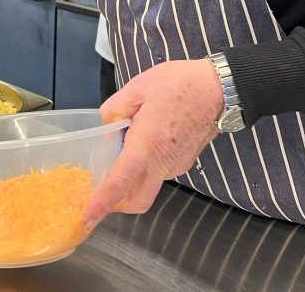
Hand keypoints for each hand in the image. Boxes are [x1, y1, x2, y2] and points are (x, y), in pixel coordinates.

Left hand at [81, 59, 222, 231]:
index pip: (119, 184)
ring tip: (124, 143)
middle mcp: (163, 163)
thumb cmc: (179, 85)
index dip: (101, 205)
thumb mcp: (136, 89)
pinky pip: (159, 173)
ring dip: (131, 179)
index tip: (87, 220)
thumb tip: (107, 132)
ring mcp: (176, 165)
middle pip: (137, 200)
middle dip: (116, 204)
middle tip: (99, 190)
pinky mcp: (184, 162)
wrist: (218, 88)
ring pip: (147, 186)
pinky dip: (145, 166)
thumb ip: (113, 111)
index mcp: (146, 145)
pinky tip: (142, 140)